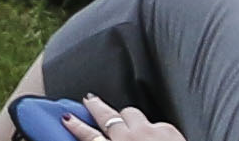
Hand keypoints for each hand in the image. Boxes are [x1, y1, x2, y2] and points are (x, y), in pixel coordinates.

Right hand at [66, 105, 184, 140]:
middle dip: (96, 107)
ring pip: (131, 113)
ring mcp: (150, 133)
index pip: (90, 137)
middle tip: (89, 101)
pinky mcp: (170, 132)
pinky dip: (152, 126)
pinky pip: (156, 122)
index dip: (77, 126)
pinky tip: (154, 132)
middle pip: (107, 117)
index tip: (68, 118)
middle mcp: (130, 139)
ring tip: (122, 116)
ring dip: (125, 115)